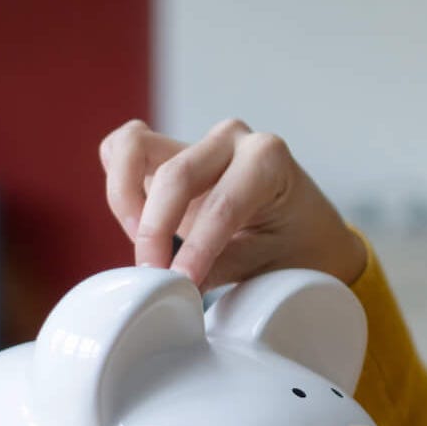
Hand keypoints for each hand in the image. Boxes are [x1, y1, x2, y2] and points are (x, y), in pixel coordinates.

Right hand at [97, 117, 366, 289]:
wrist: (307, 232)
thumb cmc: (296, 247)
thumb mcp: (268, 264)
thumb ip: (219, 269)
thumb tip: (170, 286)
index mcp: (268, 159)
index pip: (222, 203)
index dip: (197, 248)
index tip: (181, 283)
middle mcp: (231, 139)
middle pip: (172, 174)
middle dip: (155, 230)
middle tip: (154, 276)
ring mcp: (196, 140)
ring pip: (132, 146)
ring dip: (125, 198)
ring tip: (142, 243)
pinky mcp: (168, 152)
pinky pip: (122, 150)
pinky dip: (119, 185)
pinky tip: (139, 224)